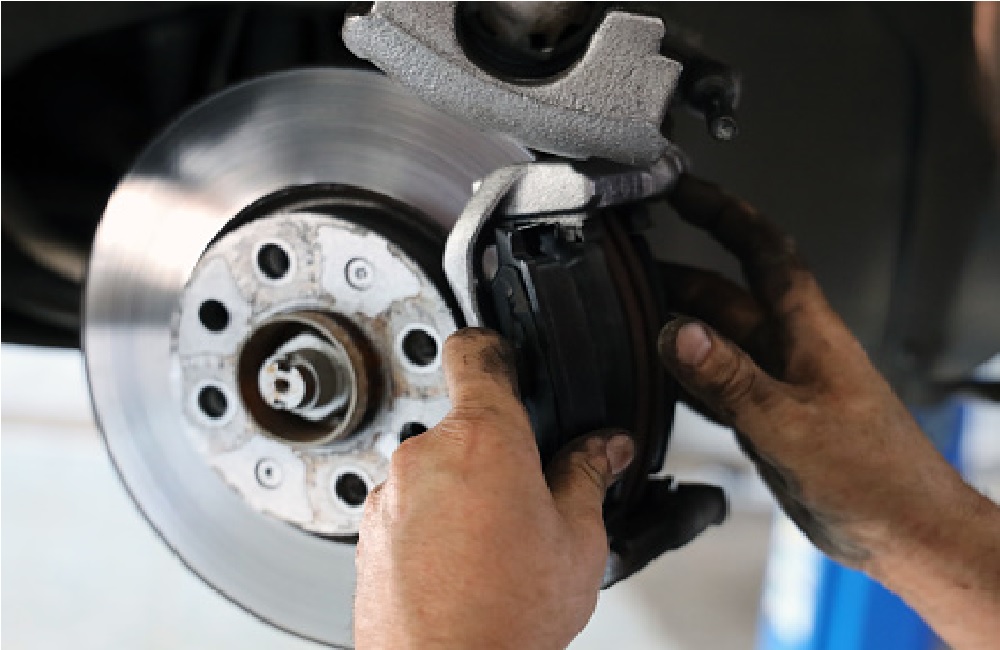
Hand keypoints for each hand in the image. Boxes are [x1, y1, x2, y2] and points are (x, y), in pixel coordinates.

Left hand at [355, 328, 634, 649]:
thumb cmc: (507, 615)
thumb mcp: (577, 539)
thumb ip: (587, 476)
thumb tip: (604, 449)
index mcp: (483, 438)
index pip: (476, 353)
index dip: (494, 349)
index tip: (503, 358)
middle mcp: (425, 455)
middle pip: (464, 426)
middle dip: (495, 452)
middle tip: (526, 500)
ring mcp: (390, 494)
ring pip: (435, 471)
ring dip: (461, 492)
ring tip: (494, 548)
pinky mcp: (368, 532)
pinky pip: (407, 507)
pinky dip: (431, 524)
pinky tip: (461, 566)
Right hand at [656, 175, 999, 648]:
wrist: (907, 532)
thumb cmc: (876, 478)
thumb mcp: (792, 425)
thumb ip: (731, 380)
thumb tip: (679, 333)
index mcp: (808, 331)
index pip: (761, 250)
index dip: (721, 212)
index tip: (681, 189)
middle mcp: (791, 348)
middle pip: (726, 294)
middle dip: (678, 275)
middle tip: (628, 270)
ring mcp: (779, 383)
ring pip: (718, 339)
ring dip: (677, 325)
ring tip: (629, 318)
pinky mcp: (770, 418)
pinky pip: (718, 383)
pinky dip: (687, 375)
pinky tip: (659, 379)